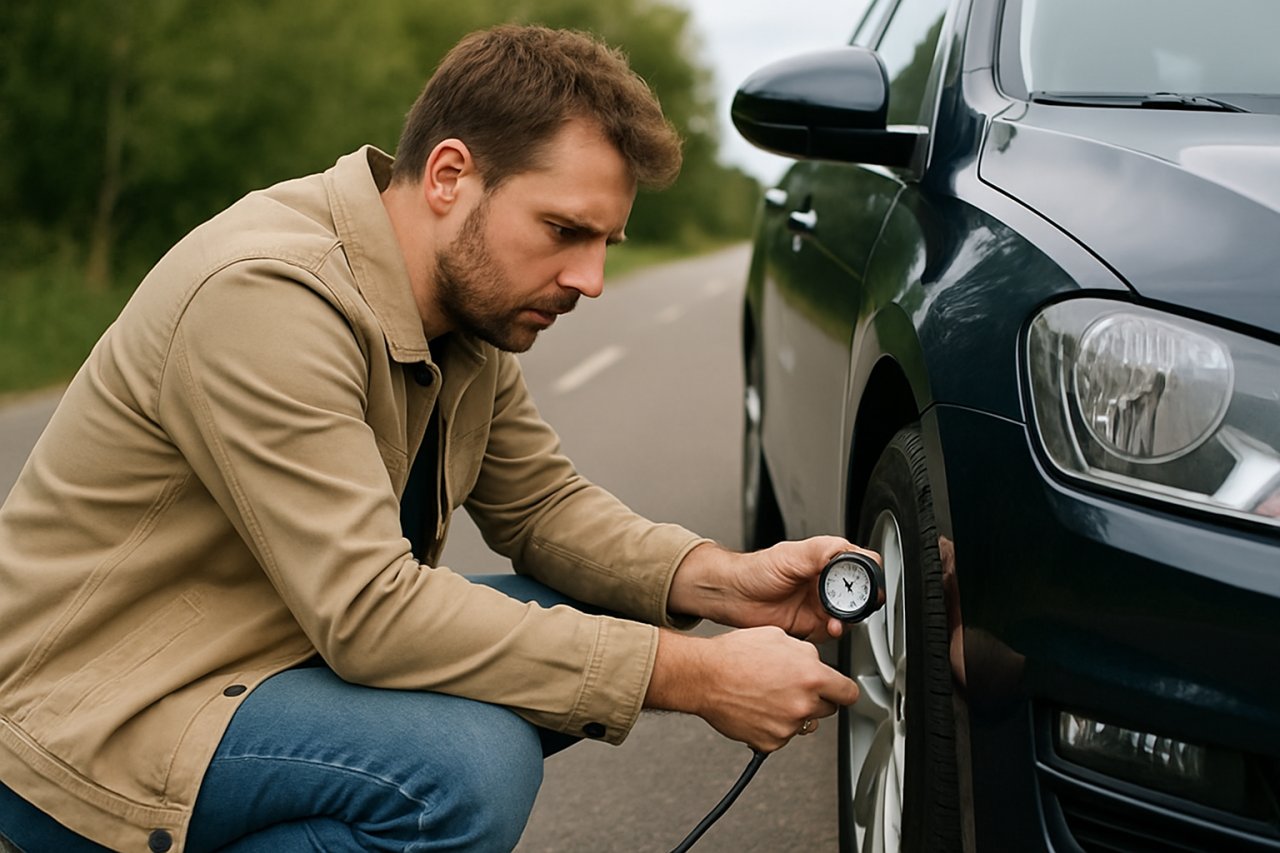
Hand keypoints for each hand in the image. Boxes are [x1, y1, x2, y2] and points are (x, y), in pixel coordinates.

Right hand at [646, 626, 859, 752]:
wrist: (705, 677)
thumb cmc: (735, 654)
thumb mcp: (779, 637)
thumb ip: (806, 653)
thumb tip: (815, 662)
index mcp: (811, 676)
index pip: (848, 693)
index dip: (844, 691)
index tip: (841, 692)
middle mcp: (803, 704)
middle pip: (828, 709)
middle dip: (815, 698)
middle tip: (792, 686)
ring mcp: (787, 726)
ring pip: (803, 723)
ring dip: (793, 712)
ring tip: (768, 695)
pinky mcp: (770, 742)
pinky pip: (782, 735)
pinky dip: (773, 726)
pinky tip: (758, 708)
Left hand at [670, 537, 881, 643]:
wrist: (734, 596)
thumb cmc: (756, 570)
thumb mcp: (791, 555)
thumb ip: (821, 551)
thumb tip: (846, 550)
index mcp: (825, 561)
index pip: (860, 564)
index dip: (870, 575)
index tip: (868, 585)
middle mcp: (825, 583)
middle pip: (859, 594)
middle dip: (862, 602)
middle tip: (857, 607)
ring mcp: (819, 605)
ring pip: (848, 615)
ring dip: (848, 620)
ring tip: (836, 621)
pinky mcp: (811, 625)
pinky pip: (832, 632)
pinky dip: (834, 633)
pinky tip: (828, 629)